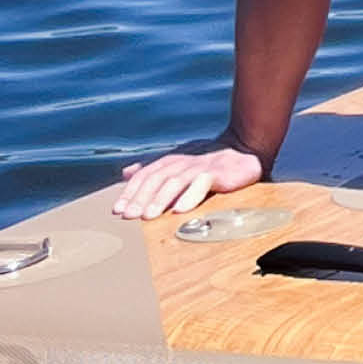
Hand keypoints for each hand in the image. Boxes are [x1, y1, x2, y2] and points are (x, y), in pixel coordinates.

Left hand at [113, 143, 267, 222]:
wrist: (245, 146)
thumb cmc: (209, 160)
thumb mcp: (178, 162)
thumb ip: (153, 168)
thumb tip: (126, 173)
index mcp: (171, 161)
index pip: (145, 175)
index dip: (130, 192)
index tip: (117, 210)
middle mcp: (182, 162)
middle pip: (156, 179)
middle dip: (140, 198)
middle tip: (128, 216)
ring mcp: (200, 166)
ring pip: (176, 181)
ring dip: (160, 199)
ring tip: (148, 216)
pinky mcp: (219, 172)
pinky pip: (202, 183)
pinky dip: (191, 195)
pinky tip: (181, 209)